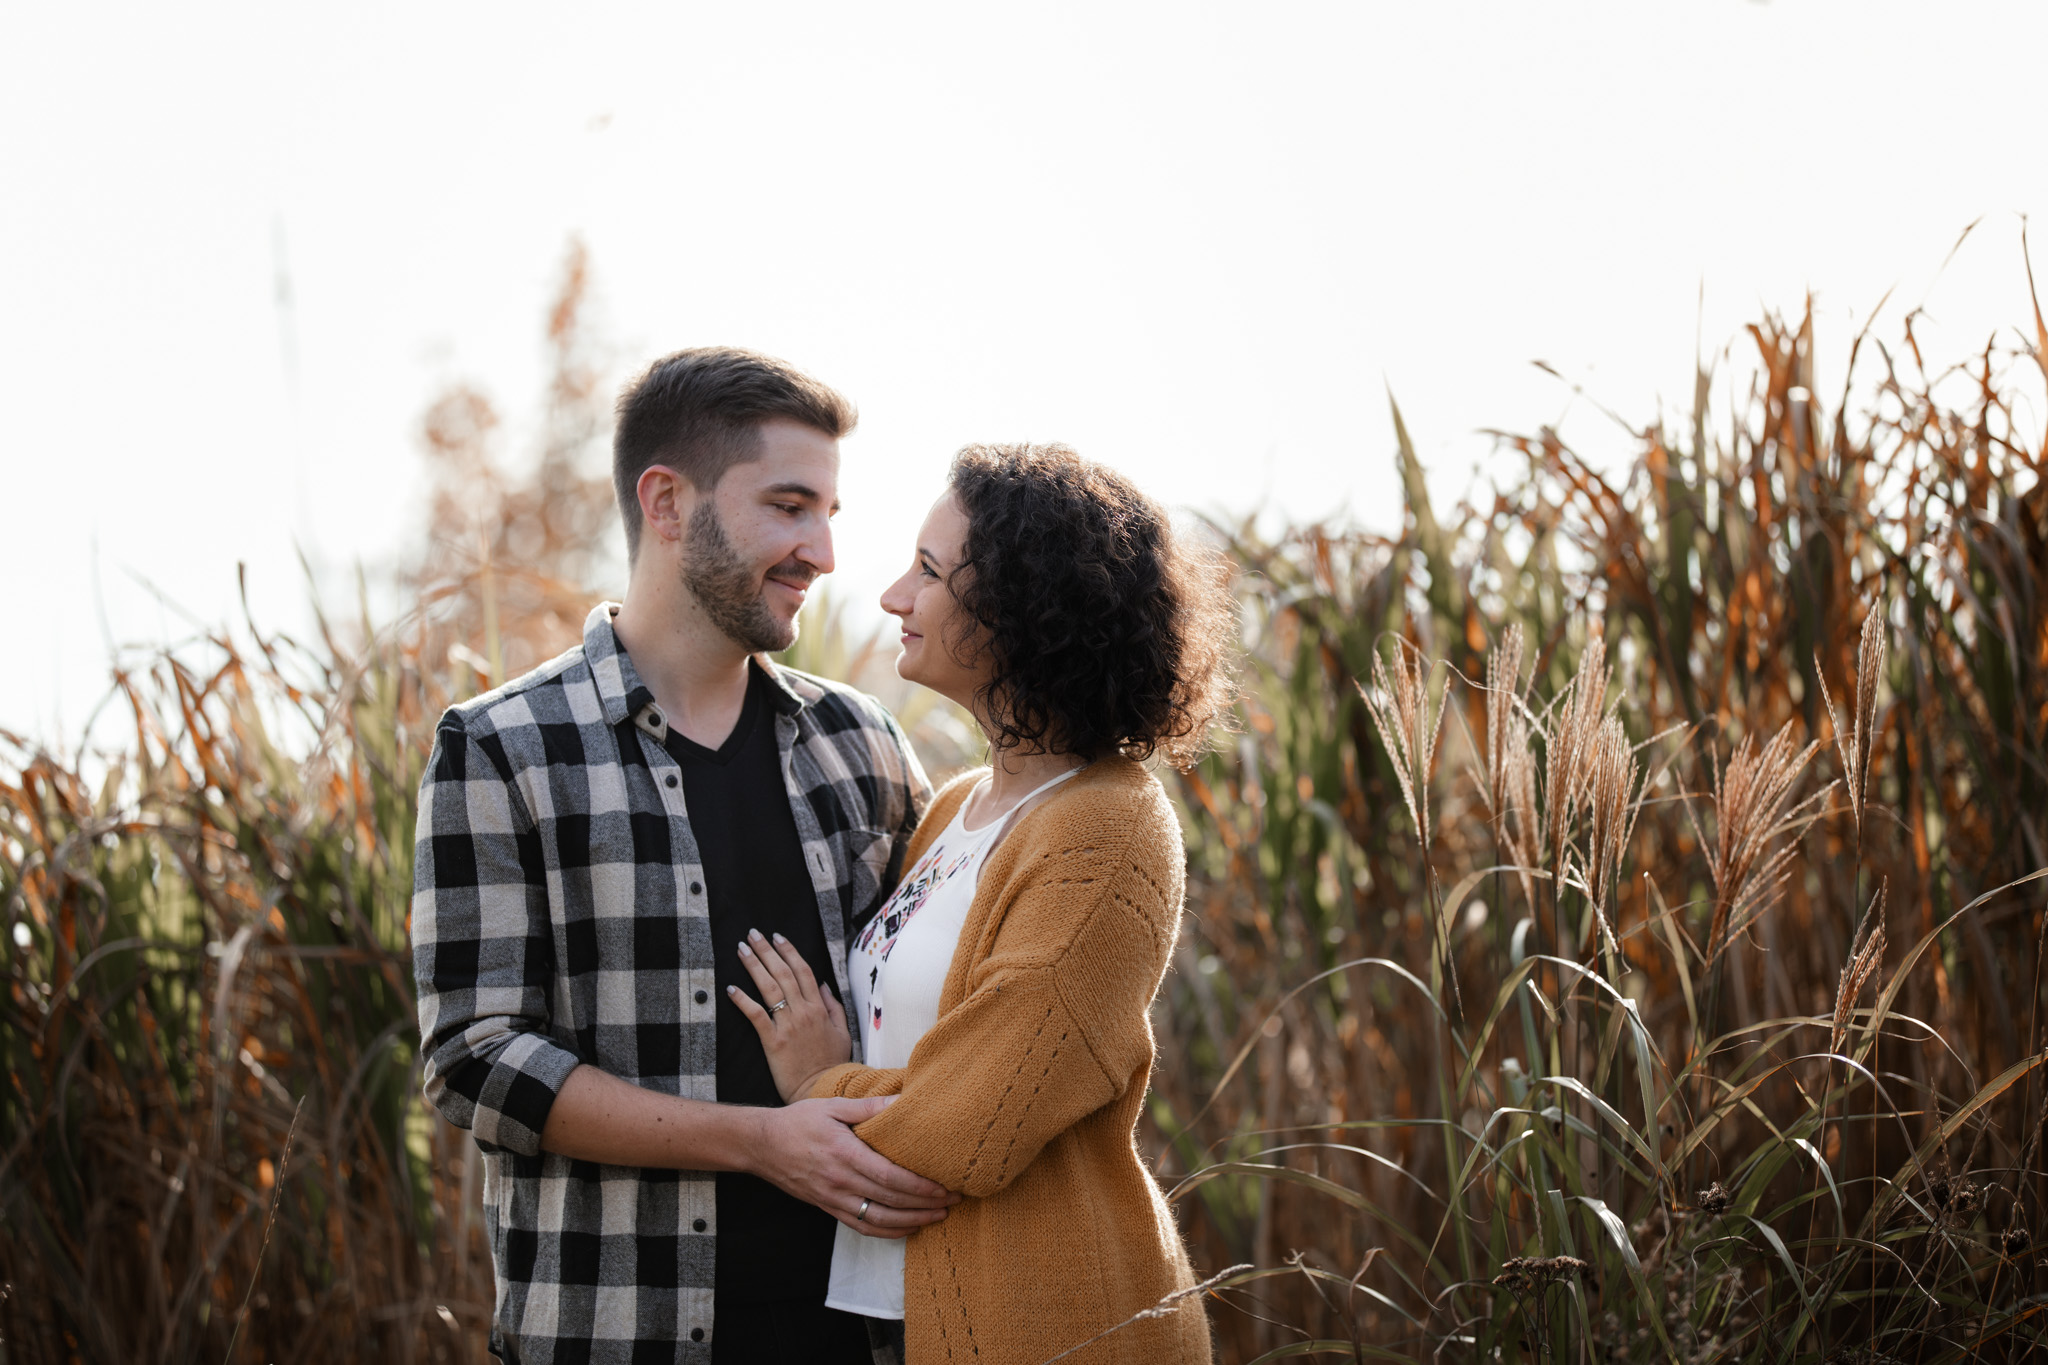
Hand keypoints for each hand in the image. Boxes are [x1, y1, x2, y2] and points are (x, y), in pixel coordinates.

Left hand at [729, 928, 851, 1102]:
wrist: (822, 1091)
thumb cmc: (832, 1064)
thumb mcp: (842, 1033)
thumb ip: (833, 1006)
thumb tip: (823, 984)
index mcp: (819, 1008)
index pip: (803, 971)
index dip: (789, 951)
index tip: (777, 936)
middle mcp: (803, 1012)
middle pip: (783, 973)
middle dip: (767, 951)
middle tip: (753, 934)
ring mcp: (788, 1026)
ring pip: (769, 988)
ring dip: (754, 966)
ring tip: (741, 950)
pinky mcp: (773, 1042)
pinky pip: (756, 1015)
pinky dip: (743, 1000)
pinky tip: (731, 988)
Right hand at [750, 1096, 958, 1238]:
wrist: (762, 1145)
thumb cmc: (799, 1121)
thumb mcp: (833, 1106)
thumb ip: (869, 1107)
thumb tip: (903, 1100)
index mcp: (844, 1155)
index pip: (889, 1177)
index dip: (919, 1186)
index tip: (944, 1187)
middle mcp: (840, 1182)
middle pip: (890, 1201)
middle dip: (925, 1204)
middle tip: (953, 1200)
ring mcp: (833, 1199)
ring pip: (878, 1220)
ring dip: (911, 1222)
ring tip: (938, 1216)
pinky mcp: (828, 1208)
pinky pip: (862, 1226)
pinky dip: (887, 1231)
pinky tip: (907, 1228)